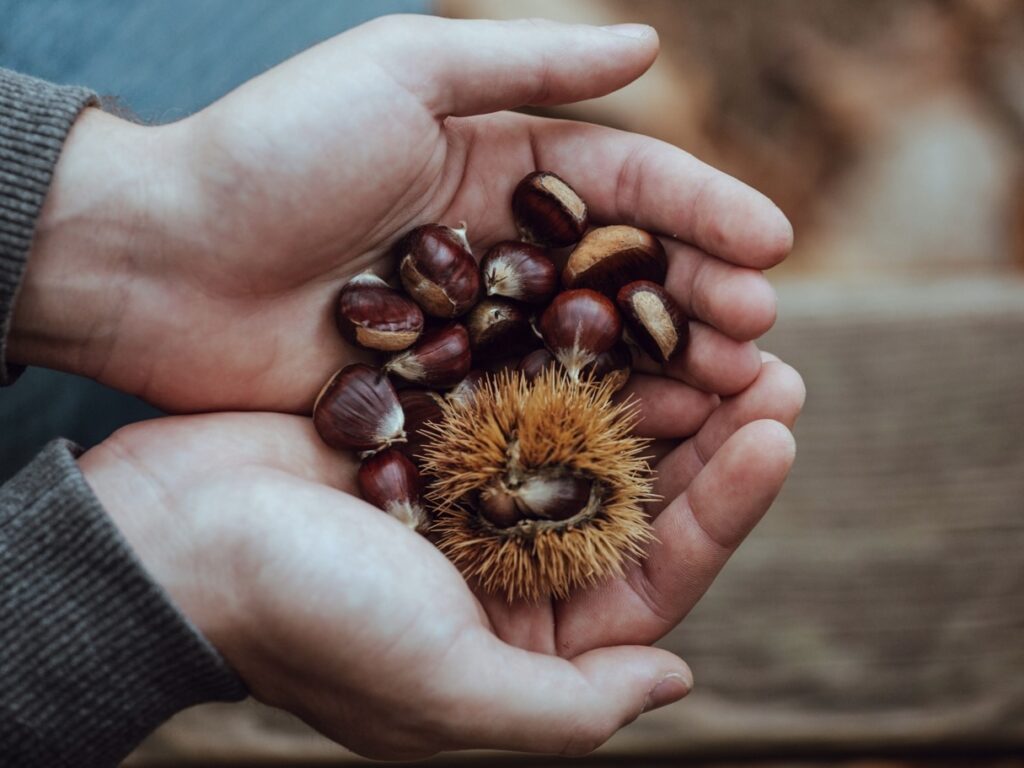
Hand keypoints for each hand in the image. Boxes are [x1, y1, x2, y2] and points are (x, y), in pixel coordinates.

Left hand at [10, 15, 790, 412]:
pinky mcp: (435, 393)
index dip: (702, 210)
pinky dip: (586, 418)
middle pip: (621, 275)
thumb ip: (528, 62)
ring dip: (663, 368)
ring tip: (731, 390)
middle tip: (762, 337)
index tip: (772, 249)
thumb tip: (653, 43)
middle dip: (699, 299)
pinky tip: (643, 441)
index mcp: (497, 164)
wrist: (158, 259)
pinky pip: (527, 403)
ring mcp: (470, 327)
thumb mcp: (403, 71)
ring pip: (588, 347)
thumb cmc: (273, 152)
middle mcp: (498, 248)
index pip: (624, 184)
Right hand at [78, 351, 802, 759]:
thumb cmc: (304, 617)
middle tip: (773, 368)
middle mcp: (506, 569)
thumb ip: (567, 708)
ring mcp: (470, 493)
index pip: (652, 578)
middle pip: (634, 501)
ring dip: (654, 387)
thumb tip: (676, 685)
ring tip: (719, 329)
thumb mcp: (443, 691)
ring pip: (590, 437)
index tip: (777, 433)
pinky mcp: (432, 429)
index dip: (725, 509)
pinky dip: (574, 355)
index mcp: (520, 642)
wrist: (170, 534)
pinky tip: (621, 309)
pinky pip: (525, 388)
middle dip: (708, 438)